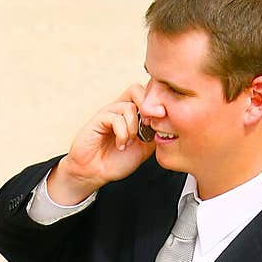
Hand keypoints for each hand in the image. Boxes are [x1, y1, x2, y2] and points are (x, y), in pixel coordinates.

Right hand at [48, 84, 155, 201]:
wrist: (94, 173)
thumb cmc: (116, 161)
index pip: (146, 94)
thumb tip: (166, 122)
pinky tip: (120, 145)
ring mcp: (109, 113)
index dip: (156, 103)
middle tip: (148, 126)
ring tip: (129, 142)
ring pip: (128, 106)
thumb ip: (154, 133)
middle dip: (147, 107)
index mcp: (132, 113)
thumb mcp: (143, 148)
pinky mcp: (98, 119)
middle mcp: (120, 109)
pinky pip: (115, 118)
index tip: (160, 122)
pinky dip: (122, 134)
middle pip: (137, 89)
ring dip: (132, 128)